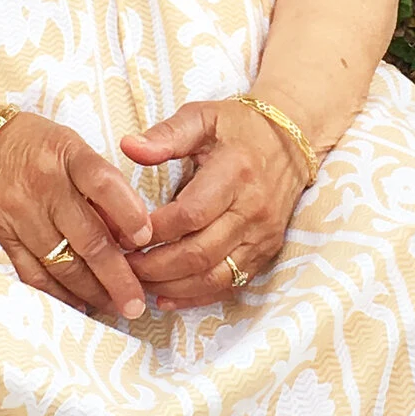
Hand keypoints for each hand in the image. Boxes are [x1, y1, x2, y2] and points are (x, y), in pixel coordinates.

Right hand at [0, 109, 154, 323]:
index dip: (128, 213)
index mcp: (66, 154)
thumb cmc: (28, 144)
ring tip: (115, 307)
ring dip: (92, 291)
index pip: (103, 183)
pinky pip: (31, 272)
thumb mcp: (67, 145)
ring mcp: (19, 214)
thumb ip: (97, 183)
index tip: (146, 239)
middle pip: (87, 238)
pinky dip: (57, 293)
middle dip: (117, 276)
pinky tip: (78, 305)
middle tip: (137, 303)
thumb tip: (128, 232)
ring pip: (61, 264)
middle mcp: (43, 186)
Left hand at [119, 99, 304, 309]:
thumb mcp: (202, 118)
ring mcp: (263, 236)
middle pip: (199, 252)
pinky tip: (166, 297)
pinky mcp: (267, 252)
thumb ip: (166, 135)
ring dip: (171, 286)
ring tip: (138, 282)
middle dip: (155, 266)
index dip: (153, 230)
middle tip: (122, 265)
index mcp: (235, 172)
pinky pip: (230, 285)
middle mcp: (253, 209)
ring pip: (213, 276)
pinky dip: (196, 297)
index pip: (189, 214)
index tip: (124, 233)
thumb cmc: (239, 127)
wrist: (292, 142)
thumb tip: (129, 147)